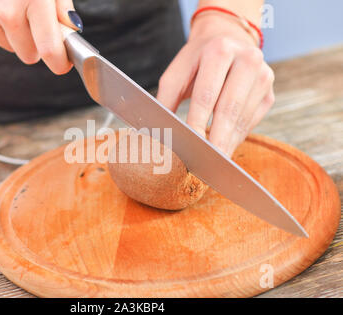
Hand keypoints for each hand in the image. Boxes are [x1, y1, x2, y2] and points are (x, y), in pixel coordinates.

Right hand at [0, 0, 81, 73]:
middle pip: (29, 55)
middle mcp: (7, 12)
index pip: (50, 50)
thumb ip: (62, 6)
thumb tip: (71, 30)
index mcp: (34, 0)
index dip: (59, 62)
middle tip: (37, 23)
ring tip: (14, 6)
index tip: (63, 63)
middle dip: (37, 45)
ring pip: (10, 47)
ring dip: (16, 35)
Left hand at [157, 14, 274, 155]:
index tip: (189, 145)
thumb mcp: (176, 73)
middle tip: (206, 162)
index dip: (197, 123)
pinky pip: (252, 122)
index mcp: (219, 50)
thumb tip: (158, 132)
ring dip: (227, 142)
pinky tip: (225, 146)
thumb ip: (166, 101)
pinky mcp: (269, 92)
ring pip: (243, 118)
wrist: (226, 38)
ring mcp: (263, 75)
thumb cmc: (196, 61)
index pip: (206, 95)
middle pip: (230, 109)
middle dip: (217, 139)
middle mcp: (247, 59)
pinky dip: (236, 137)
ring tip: (214, 159)